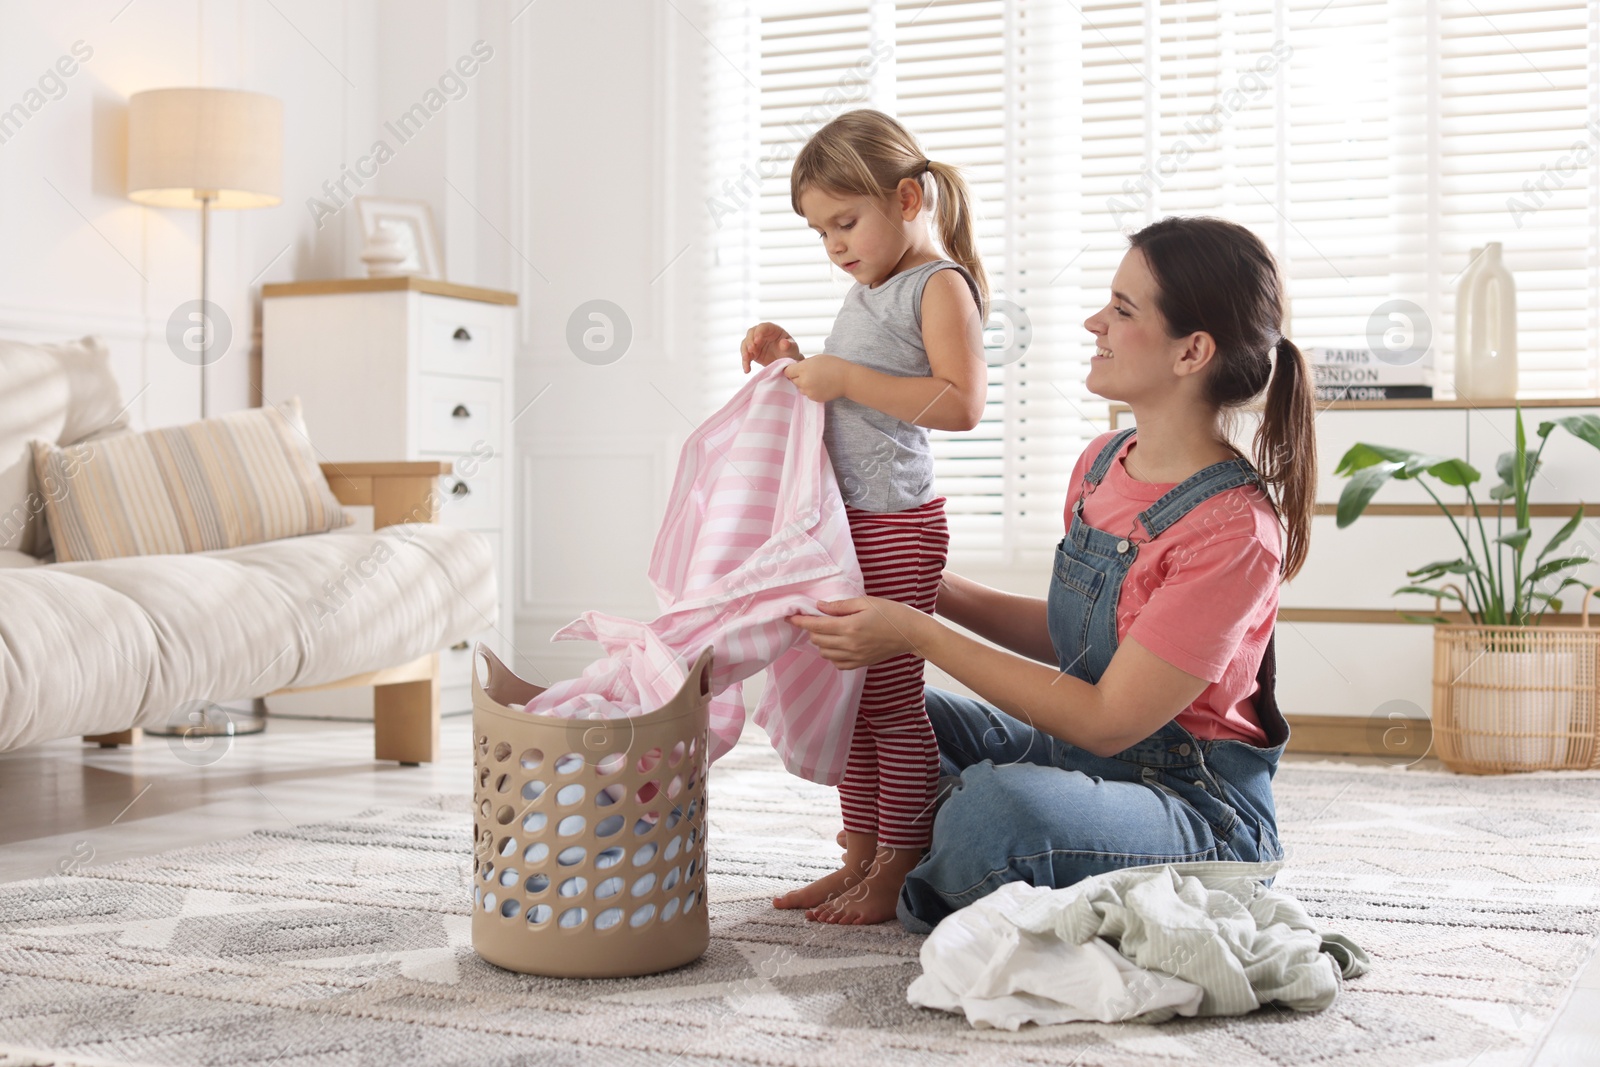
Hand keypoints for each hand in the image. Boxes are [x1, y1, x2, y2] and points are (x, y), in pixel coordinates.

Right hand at [741, 322, 800, 372]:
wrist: (786, 362)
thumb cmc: (790, 351)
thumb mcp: (792, 348)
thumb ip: (789, 345)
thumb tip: (784, 343)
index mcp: (772, 329)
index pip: (762, 327)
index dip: (758, 332)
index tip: (757, 341)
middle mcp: (762, 334)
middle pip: (751, 333)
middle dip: (749, 341)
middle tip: (751, 349)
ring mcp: (756, 343)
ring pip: (746, 343)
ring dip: (744, 351)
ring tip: (747, 359)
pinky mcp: (753, 353)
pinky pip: (746, 356)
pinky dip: (745, 362)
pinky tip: (747, 370)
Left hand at [783, 353, 852, 402]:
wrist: (846, 379)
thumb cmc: (833, 365)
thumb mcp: (816, 358)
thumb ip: (804, 364)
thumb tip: (795, 368)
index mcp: (803, 369)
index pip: (787, 371)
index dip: (791, 370)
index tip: (796, 369)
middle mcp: (803, 381)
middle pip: (793, 380)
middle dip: (798, 377)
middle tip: (810, 374)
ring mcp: (808, 391)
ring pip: (800, 388)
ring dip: (804, 384)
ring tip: (816, 380)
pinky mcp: (814, 398)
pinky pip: (807, 394)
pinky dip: (811, 390)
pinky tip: (820, 386)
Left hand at [787, 596, 925, 670]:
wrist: (911, 633)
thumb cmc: (891, 613)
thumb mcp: (866, 602)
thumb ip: (840, 606)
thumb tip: (819, 607)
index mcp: (850, 627)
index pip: (816, 626)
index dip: (800, 621)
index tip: (790, 617)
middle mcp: (849, 645)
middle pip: (817, 640)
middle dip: (811, 629)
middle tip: (814, 619)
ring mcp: (855, 657)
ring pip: (825, 653)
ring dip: (820, 642)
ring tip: (827, 630)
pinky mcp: (860, 663)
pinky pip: (837, 663)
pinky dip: (831, 654)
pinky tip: (837, 644)